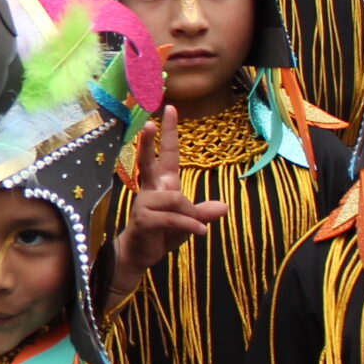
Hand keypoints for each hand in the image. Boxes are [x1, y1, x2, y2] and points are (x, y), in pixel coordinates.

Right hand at [113, 108, 228, 287]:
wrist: (140, 255)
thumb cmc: (162, 234)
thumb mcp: (190, 222)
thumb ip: (203, 212)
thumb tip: (223, 206)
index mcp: (162, 184)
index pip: (166, 153)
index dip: (169, 132)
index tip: (171, 109)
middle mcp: (150, 189)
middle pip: (148, 161)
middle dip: (147, 142)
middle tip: (148, 123)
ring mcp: (143, 203)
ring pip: (176, 199)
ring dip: (190, 215)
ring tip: (195, 227)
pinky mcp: (143, 219)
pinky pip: (173, 218)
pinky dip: (190, 226)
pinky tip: (199, 233)